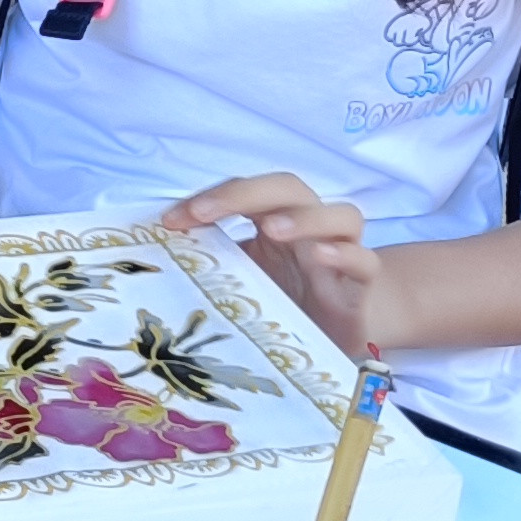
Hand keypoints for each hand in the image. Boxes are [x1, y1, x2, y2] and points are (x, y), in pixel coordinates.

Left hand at [170, 175, 388, 354]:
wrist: (342, 331)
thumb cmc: (290, 298)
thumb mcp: (247, 281)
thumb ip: (216, 265)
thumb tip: (156, 263)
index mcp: (277, 220)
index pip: (245, 193)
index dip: (210, 198)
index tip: (170, 221)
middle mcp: (311, 228)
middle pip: (289, 189)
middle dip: (245, 194)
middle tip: (204, 213)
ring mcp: (341, 254)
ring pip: (341, 216)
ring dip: (305, 217)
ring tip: (272, 228)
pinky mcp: (361, 287)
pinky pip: (364, 261)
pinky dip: (345, 254)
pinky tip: (322, 256)